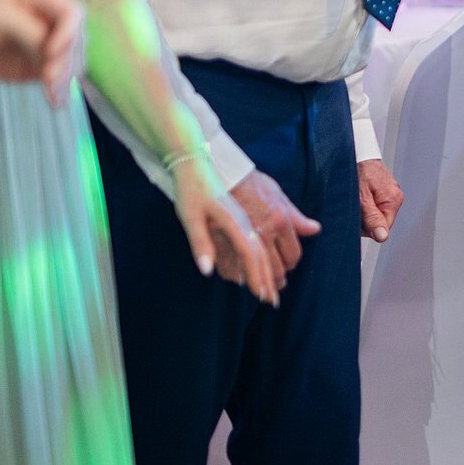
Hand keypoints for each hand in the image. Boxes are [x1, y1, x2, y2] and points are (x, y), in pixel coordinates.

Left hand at [0, 0, 84, 107]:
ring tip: (51, 95)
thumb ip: (31, 34)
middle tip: (49, 79)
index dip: (68, 33)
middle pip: (76, 41)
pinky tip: (56, 102)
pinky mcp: (48, 65)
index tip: (50, 52)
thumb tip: (53, 57)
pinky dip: (61, 90)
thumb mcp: (1, 19)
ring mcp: (55, 43)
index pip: (73, 14)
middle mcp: (56, 20)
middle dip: (65, 61)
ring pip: (74, 61)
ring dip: (64, 78)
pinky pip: (63, 78)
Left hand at [171, 159, 278, 302]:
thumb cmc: (192, 190)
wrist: (196, 162)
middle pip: (265, 255)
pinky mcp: (246, 216)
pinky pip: (260, 241)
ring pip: (267, 248)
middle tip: (272, 302)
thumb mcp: (190, 217)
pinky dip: (263, 257)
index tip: (262, 297)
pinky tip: (261, 265)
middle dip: (270, 279)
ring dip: (271, 270)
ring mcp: (249, 219)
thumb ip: (201, 244)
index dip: (258, 277)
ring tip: (273, 288)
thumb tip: (207, 271)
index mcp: (237, 222)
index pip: (252, 255)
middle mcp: (249, 222)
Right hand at [228, 169, 319, 292]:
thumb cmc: (250, 183)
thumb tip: (315, 229)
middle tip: (276, 287)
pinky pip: (231, 269)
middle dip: (277, 281)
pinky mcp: (220, 242)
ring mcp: (240, 239)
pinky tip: (239, 276)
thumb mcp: (277, 194)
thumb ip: (296, 217)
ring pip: (254, 274)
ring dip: (258, 283)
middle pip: (276, 269)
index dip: (291, 263)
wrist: (219, 173)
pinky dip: (236, 276)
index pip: (293, 255)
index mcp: (279, 221)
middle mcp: (263, 233)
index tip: (287, 266)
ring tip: (260, 288)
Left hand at [358, 159, 403, 241]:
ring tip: (356, 198)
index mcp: (393, 200)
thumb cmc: (357, 170)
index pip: (383, 228)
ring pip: (375, 214)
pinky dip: (364, 204)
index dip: (368, 227)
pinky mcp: (383, 190)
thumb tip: (382, 236)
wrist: (355, 151)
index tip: (357, 217)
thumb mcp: (361, 198)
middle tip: (354, 206)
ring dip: (363, 211)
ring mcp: (390, 193)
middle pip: (380, 222)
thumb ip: (372, 218)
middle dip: (365, 219)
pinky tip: (359, 196)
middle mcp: (395, 197)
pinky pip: (374, 205)